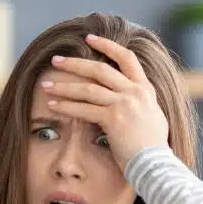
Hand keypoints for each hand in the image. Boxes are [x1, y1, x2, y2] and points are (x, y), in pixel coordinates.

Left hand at [40, 34, 169, 169]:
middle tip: (56, 60)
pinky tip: (52, 106)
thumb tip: (127, 97)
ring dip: (64, 86)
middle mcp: (135, 92)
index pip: (126, 58)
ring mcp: (124, 104)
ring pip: (88, 88)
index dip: (107, 46)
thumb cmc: (151, 147)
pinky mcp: (113, 119)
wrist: (156, 164)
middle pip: (101, 69)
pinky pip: (84, 109)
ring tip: (46, 86)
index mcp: (145, 89)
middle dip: (75, 63)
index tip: (90, 38)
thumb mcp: (152, 116)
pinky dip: (66, 107)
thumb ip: (139, 103)